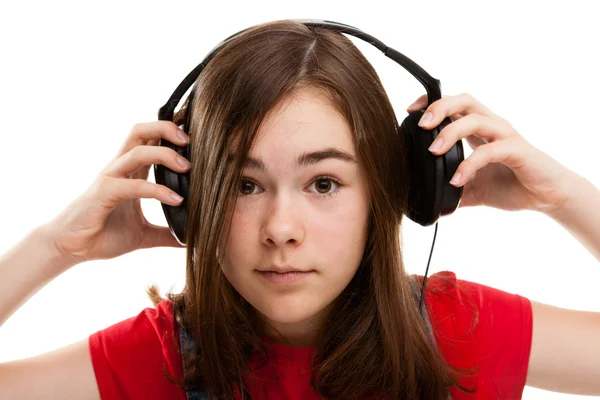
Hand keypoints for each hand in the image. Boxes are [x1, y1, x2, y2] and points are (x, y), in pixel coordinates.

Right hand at [44, 121, 190, 264]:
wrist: (73, 249)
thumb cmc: (104, 235)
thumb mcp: (144, 235)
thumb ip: (167, 234)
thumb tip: (191, 239)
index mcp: (131, 172)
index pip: (150, 140)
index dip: (170, 132)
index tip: (197, 138)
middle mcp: (120, 169)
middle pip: (140, 132)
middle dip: (166, 129)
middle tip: (190, 142)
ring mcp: (110, 178)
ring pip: (137, 151)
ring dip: (165, 155)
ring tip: (187, 168)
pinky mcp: (103, 194)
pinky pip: (132, 185)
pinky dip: (157, 190)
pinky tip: (176, 200)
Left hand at [406, 93, 573, 213]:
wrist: (547, 197)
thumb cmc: (512, 185)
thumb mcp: (473, 189)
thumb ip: (452, 189)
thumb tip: (429, 199)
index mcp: (479, 130)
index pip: (455, 105)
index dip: (432, 102)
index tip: (410, 110)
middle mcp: (492, 126)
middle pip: (465, 100)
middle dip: (440, 107)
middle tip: (421, 124)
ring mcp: (505, 136)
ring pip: (475, 120)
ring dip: (450, 132)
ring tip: (433, 150)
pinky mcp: (517, 151)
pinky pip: (490, 150)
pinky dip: (469, 164)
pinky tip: (456, 179)